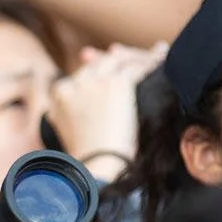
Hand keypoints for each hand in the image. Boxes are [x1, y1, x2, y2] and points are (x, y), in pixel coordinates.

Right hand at [47, 42, 166, 168]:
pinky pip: (137, 67)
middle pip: (102, 63)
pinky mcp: (116, 84)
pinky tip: (162, 59)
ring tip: (159, 54)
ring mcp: (94, 81)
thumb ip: (78, 110)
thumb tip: (90, 103)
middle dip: (123, 59)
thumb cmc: (90, 160)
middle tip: (143, 58)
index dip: (104, 68)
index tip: (119, 66)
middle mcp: (74, 83)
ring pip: (120, 60)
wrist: (98, 168)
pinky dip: (152, 61)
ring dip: (140, 57)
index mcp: (59, 94)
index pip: (85, 72)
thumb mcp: (74, 133)